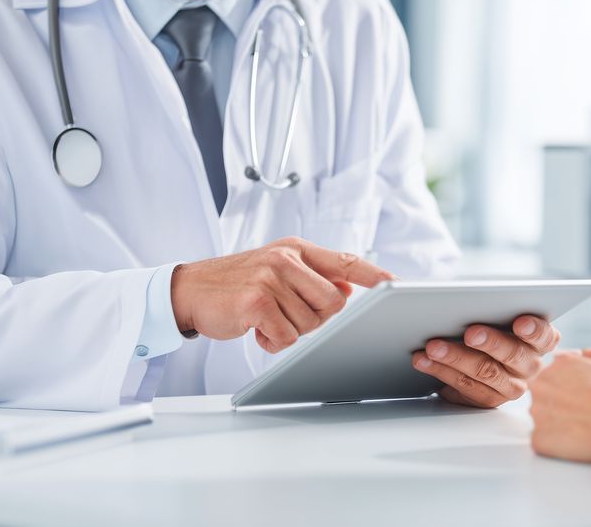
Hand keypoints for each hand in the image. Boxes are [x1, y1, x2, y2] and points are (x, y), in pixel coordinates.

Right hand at [170, 236, 393, 352]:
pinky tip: (255, 329)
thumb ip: (313, 277)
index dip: (375, 275)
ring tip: (266, 318)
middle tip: (287, 314)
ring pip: (311, 324)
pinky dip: (273, 341)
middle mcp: (287, 259)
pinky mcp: (257, 303)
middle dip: (316, 318)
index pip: (346, 261)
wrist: (191, 289)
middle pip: (335, 303)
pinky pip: (287, 337)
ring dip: (290, 331)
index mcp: (297, 249)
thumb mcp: (277, 269)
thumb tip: (349, 289)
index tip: (399, 284)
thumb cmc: (238, 283)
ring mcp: (271, 279)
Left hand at [412, 316, 560, 407]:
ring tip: (432, 346)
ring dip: (455, 357)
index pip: (545, 335)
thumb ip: (493, 303)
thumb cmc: (489, 323)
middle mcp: (530, 365)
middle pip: (514, 355)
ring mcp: (509, 386)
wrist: (477, 353)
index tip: (519, 321)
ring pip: (485, 373)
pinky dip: (441, 372)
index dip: (534, 329)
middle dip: (491, 342)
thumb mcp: (495, 311)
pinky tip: (423, 360)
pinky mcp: (486, 399)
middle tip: (470, 332)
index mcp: (540, 340)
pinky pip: (464, 388)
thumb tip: (465, 294)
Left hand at [529, 352, 590, 463]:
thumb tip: (564, 359)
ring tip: (583, 430)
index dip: (566, 394)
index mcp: (552, 367)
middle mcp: (538, 387)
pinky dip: (557, 446)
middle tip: (582, 417)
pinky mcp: (538, 438)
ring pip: (543, 422)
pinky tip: (577, 444)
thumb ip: (572, 364)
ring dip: (558, 427)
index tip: (580, 401)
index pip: (549, 381)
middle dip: (558, 409)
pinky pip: (544, 443)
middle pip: (543, 400)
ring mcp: (536, 413)